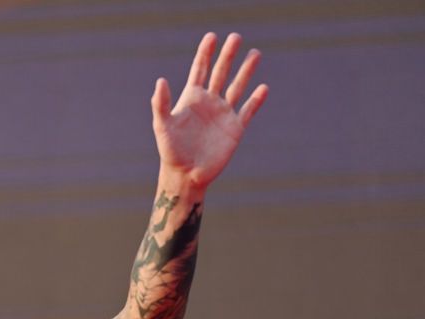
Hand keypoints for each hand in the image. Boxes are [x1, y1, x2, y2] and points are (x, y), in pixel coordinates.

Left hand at [152, 32, 267, 188]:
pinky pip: (248, 110)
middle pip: (220, 73)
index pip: (200, 70)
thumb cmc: (170, 151)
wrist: (186, 175)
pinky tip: (263, 87)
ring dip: (246, 71)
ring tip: (255, 53)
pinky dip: (256, 99)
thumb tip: (161, 81)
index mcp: (191, 99)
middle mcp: (209, 103)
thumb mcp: (162, 126)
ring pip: (237, 87)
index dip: (205, 53)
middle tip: (236, 37)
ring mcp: (223, 115)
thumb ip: (161, 104)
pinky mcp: (235, 129)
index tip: (212, 36)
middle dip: (228, 55)